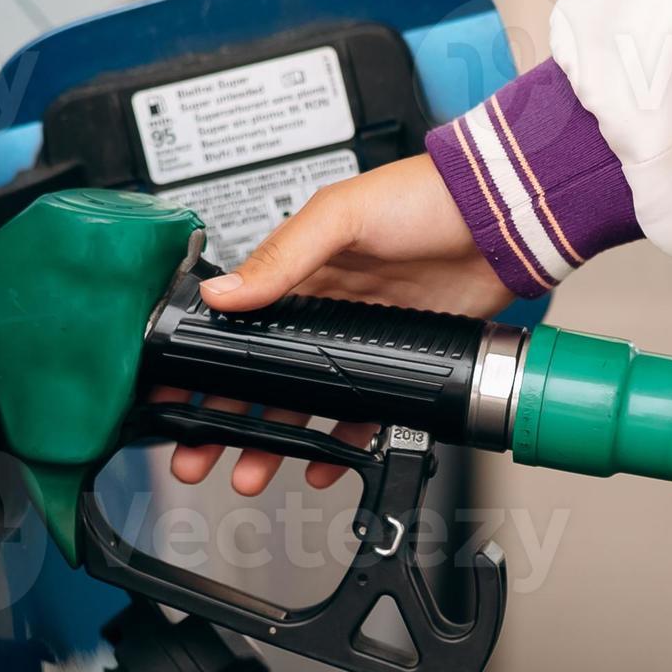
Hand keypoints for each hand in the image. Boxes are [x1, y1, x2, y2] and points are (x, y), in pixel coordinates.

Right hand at [165, 154, 515, 494]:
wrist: (500, 221)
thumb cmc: (426, 198)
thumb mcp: (342, 215)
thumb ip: (283, 256)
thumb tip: (222, 292)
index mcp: (300, 271)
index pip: (238, 325)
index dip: (203, 363)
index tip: (170, 396)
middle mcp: (325, 310)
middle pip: (262, 377)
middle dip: (224, 420)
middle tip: (196, 455)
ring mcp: (362, 341)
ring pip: (304, 404)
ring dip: (274, 442)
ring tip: (248, 473)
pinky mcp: (402, 363)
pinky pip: (362, 416)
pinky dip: (339, 445)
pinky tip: (319, 465)